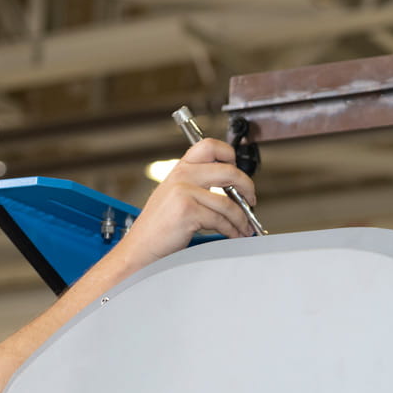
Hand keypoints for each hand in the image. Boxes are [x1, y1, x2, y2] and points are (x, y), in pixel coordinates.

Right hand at [117, 137, 257, 268]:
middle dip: (248, 188)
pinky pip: (221, 220)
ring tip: (245, 228)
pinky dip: (232, 230)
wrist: (141, 247)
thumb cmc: (159, 226)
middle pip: (229, 171)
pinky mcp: (188, 210)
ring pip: (228, 202)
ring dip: (242, 218)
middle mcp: (182, 175)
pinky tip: (233, 234)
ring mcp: (184, 191)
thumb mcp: (175, 195)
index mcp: (180, 168)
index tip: (239, 173)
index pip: (210, 146)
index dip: (230, 155)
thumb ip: (198, 185)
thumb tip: (234, 188)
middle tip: (251, 200)